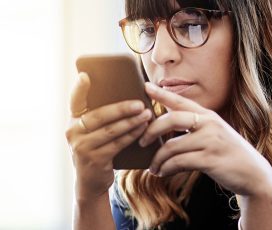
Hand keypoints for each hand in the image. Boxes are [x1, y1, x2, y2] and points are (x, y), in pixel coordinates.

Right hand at [65, 73, 152, 200]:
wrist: (92, 181)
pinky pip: (117, 144)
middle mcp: (73, 131)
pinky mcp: (94, 159)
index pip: (75, 100)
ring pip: (111, 130)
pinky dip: (132, 135)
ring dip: (132, 121)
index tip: (86, 76)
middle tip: (141, 103)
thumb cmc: (97, 149)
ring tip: (147, 114)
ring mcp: (82, 146)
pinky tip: (143, 129)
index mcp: (73, 120)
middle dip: (122, 108)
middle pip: (100, 115)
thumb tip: (130, 97)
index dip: (79, 88)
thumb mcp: (92, 132)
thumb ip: (101, 117)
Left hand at [139, 83, 271, 198]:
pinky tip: (163, 173)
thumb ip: (195, 127)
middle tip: (141, 142)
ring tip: (153, 168)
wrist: (253, 174)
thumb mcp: (215, 134)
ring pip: (171, 147)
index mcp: (208, 116)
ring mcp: (210, 141)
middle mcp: (209, 124)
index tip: (146, 86)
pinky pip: (179, 162)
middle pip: (171, 120)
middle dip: (151, 131)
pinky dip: (166, 169)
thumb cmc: (229, 154)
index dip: (162, 94)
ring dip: (157, 160)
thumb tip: (167, 125)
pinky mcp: (210, 159)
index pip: (181, 101)